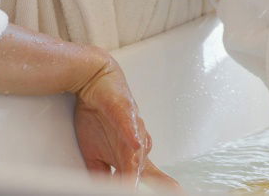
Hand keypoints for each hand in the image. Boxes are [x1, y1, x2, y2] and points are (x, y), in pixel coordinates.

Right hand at [72, 57, 181, 191]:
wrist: (94, 84)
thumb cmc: (98, 115)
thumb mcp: (93, 153)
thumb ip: (101, 172)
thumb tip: (102, 188)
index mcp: (132, 154)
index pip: (149, 176)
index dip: (160, 185)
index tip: (175, 193)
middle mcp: (137, 142)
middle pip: (143, 168)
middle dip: (152, 182)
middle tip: (172, 192)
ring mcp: (132, 127)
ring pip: (137, 151)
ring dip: (135, 166)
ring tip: (133, 182)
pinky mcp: (123, 112)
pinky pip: (128, 125)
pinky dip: (131, 135)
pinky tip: (135, 144)